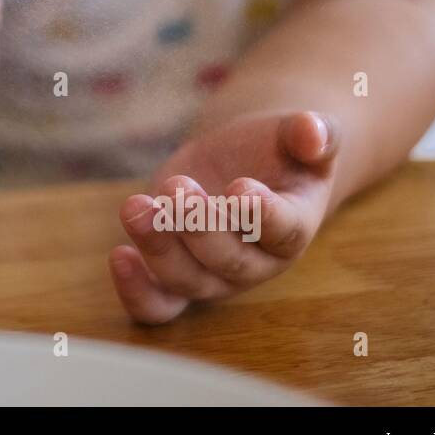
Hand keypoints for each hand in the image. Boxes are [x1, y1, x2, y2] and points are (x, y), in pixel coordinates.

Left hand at [109, 111, 338, 323]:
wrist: (250, 160)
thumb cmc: (281, 149)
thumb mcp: (300, 133)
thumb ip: (314, 132)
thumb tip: (312, 130)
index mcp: (294, 227)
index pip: (283, 232)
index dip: (262, 214)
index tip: (240, 187)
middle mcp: (256, 262)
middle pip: (229, 260)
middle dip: (199, 227)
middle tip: (179, 190)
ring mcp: (214, 274)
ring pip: (187, 280)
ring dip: (159, 248)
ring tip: (136, 209)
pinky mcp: (175, 272)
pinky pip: (158, 304)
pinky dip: (137, 292)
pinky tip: (120, 256)